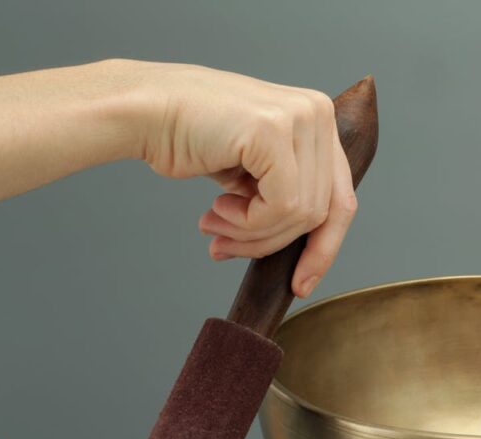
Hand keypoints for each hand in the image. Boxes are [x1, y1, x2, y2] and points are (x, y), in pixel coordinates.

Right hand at [131, 61, 357, 296]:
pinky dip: (249, 223)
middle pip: (323, 212)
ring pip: (302, 214)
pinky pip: (282, 207)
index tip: (301, 285)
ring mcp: (301, 117)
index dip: (323, 248)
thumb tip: (313, 253)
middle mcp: (317, 113)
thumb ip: (288, 195)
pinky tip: (216, 209)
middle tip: (226, 249)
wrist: (139, 112)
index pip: (340, 198)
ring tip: (215, 227)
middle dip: (274, 242)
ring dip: (253, 235)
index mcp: (319, 119)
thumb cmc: (189, 140)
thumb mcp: (254, 171)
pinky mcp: (275, 130)